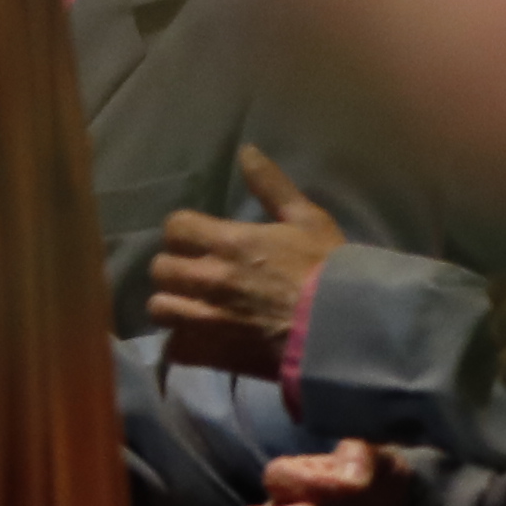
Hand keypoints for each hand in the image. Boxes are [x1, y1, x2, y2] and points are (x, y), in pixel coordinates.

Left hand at [147, 143, 345, 369]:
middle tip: (197, 274)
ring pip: (159, 308)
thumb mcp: (308, 219)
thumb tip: (246, 151)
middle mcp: (208, 279)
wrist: (346, 330)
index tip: (200, 239)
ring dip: (174, 305)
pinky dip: (183, 345)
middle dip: (176, 268)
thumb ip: (272, 186)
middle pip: (160, 268)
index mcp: (228, 242)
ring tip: (193, 306)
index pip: (175, 227)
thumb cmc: (329, 271)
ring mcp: (205, 319)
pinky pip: (174, 349)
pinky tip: (201, 339)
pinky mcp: (210, 354)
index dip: (185, 232)